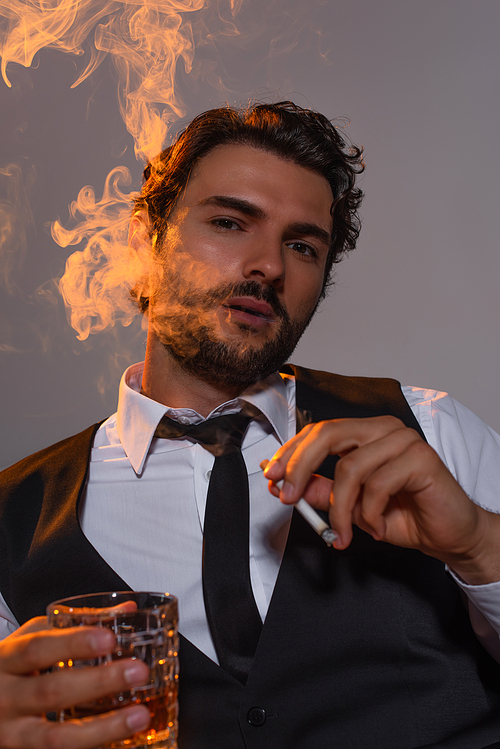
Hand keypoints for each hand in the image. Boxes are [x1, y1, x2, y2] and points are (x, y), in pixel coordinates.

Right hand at [0, 617, 149, 748]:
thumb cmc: (11, 666)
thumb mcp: (32, 638)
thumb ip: (75, 623)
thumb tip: (125, 609)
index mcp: (7, 660)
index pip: (37, 649)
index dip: (73, 643)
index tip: (109, 639)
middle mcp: (5, 698)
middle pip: (50, 692)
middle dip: (98, 683)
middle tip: (137, 672)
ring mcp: (11, 733)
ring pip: (55, 738)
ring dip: (103, 728)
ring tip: (139, 716)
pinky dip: (93, 746)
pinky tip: (121, 740)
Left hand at [263, 416, 499, 584]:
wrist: (449, 535)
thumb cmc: (403, 516)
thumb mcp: (351, 508)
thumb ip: (322, 492)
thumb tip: (284, 484)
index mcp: (365, 433)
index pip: (318, 431)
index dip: (291, 453)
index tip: (271, 476)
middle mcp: (383, 429)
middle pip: (328, 435)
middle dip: (300, 467)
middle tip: (287, 497)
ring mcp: (403, 440)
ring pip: (350, 467)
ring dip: (340, 509)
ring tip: (343, 533)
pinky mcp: (421, 458)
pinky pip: (377, 485)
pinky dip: (369, 513)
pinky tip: (376, 527)